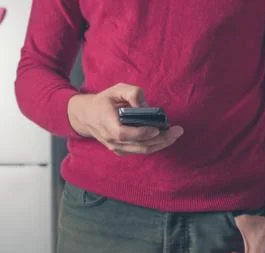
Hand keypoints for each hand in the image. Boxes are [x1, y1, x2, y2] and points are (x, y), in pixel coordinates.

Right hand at [67, 83, 183, 154]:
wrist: (87, 117)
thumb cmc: (104, 102)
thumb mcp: (116, 90)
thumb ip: (132, 93)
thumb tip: (145, 106)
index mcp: (107, 124)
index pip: (124, 134)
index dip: (142, 133)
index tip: (157, 129)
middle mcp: (112, 140)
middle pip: (140, 145)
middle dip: (161, 139)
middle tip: (177, 130)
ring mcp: (117, 148)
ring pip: (143, 150)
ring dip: (162, 143)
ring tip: (176, 134)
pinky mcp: (123, 151)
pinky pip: (142, 151)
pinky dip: (156, 145)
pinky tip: (166, 137)